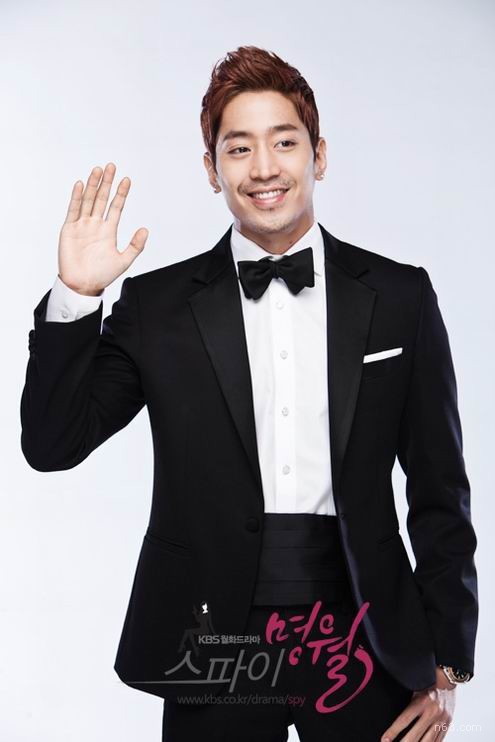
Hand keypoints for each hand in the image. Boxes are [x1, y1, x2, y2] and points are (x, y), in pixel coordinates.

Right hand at [58, 163, 147, 295]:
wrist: (82, 285)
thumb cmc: (102, 275)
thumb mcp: (124, 261)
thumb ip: (135, 246)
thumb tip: (145, 230)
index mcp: (108, 231)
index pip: (116, 207)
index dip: (121, 194)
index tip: (127, 180)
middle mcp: (95, 225)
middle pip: (102, 199)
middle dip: (107, 183)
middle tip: (111, 166)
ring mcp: (82, 225)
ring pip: (88, 201)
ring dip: (93, 185)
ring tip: (98, 170)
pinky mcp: (69, 229)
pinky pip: (73, 210)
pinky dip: (77, 197)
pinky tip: (81, 184)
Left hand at [381, 667, 455, 740]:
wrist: (448, 678)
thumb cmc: (428, 680)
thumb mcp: (415, 687)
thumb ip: (407, 700)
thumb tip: (392, 711)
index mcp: (422, 701)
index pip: (404, 720)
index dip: (393, 732)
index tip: (385, 740)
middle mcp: (433, 712)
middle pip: (415, 735)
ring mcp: (442, 720)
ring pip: (427, 741)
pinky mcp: (447, 725)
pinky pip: (438, 741)